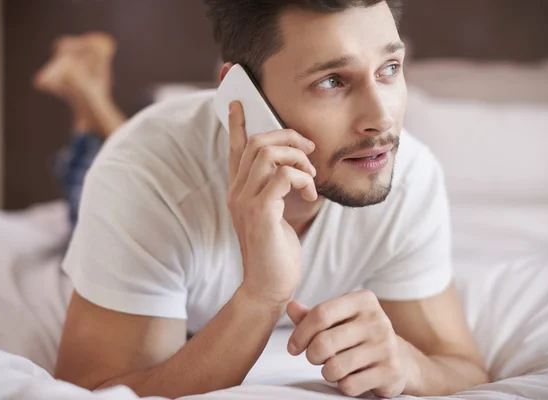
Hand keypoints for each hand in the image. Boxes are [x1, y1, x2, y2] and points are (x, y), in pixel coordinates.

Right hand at [227, 101, 317, 307]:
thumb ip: (276, 192)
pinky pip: (283, 176)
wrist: (268, 287)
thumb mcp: (273, 216)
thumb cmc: (275, 252)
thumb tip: (294, 172)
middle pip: (258, 142)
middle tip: (311, 150)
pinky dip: (303, 178)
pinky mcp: (260, 213)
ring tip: (312, 176)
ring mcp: (245, 201)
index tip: (236, 102)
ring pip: (269, 153)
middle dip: (289, 138)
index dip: (236, 124)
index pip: (235, 149)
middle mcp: (237, 192)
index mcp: (239, 191)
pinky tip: (311, 193)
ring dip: (298, 158)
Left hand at [287, 290, 410, 397]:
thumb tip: (291, 306)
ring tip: (334, 367)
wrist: (401, 359)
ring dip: (327, 372)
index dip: (300, 333)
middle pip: (324, 342)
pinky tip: (351, 377)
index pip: (321, 314)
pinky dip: (343, 385)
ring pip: (335, 367)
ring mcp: (386, 345)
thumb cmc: (359, 336)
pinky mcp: (390, 371)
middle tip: (315, 358)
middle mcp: (377, 319)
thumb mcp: (339, 320)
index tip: (293, 347)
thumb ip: (313, 315)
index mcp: (363, 300)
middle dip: (312, 355)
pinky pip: (349, 385)